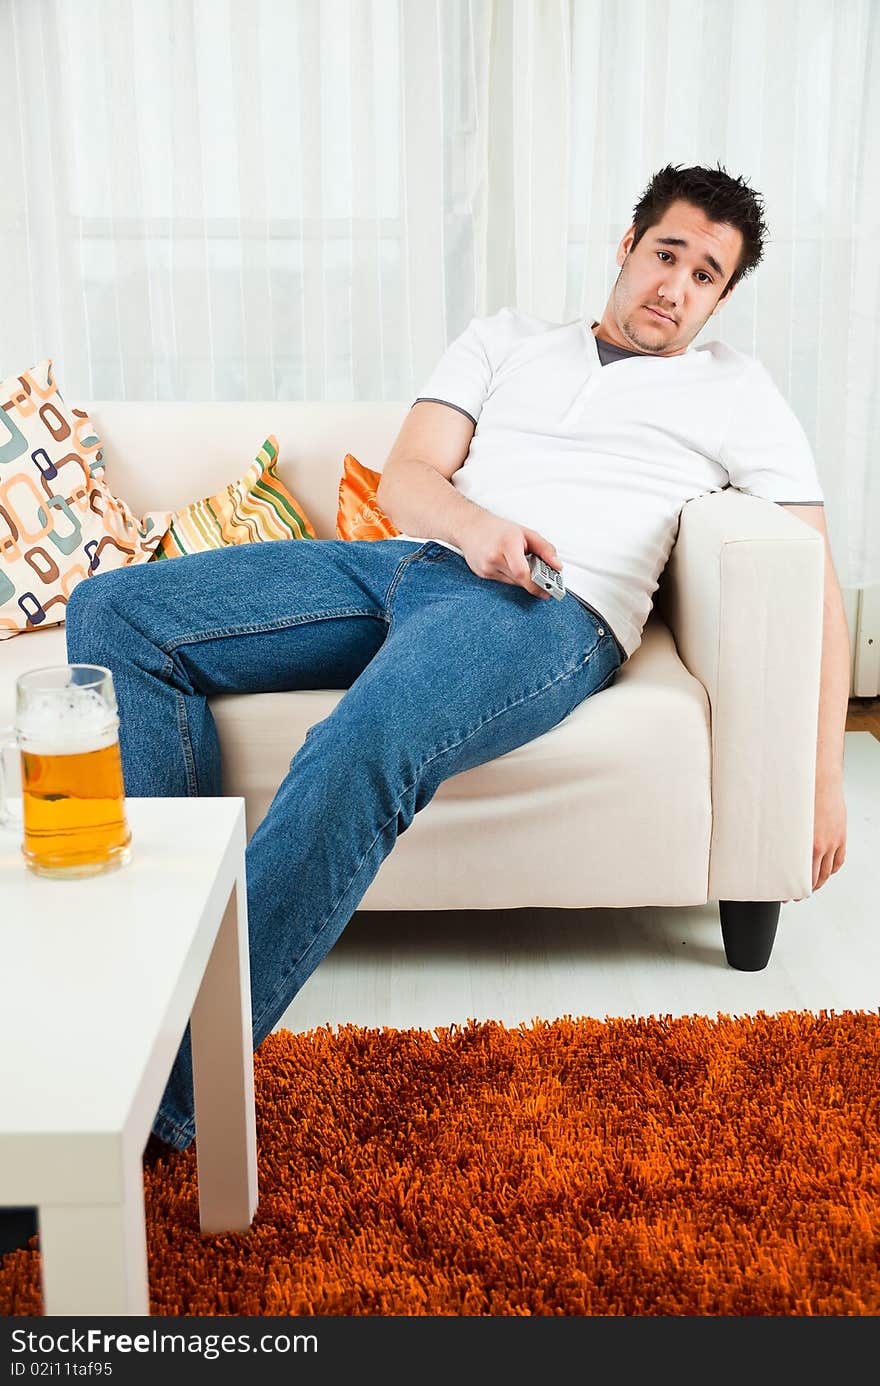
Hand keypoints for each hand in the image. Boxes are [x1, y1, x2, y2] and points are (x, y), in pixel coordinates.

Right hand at [458, 513, 561, 598]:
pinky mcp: (482, 574)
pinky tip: (510, 565)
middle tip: (545, 583)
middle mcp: (494, 557)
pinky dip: (511, 577)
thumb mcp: (526, 533)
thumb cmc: (498, 529)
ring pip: (512, 583)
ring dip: (523, 579)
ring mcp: (486, 568)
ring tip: (526, 566)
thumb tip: (557, 566)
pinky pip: (503, 581)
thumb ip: (545, 549)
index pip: (522, 572)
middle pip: (519, 580)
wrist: (470, 527)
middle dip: (534, 582)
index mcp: (507, 543)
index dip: (536, 585)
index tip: (548, 590)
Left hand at [782, 776, 846, 901]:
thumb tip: (762, 840)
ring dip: (818, 882)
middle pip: (814, 878)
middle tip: (794, 894)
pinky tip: (826, 872)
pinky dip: (832, 869)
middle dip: (804, 889)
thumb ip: (777, 834)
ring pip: (827, 871)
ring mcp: (833, 842)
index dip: (791, 887)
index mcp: (806, 844)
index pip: (800, 876)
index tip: (784, 892)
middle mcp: (821, 846)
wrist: (820, 778)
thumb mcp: (783, 817)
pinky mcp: (840, 836)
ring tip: (810, 887)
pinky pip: (839, 860)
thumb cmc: (801, 793)